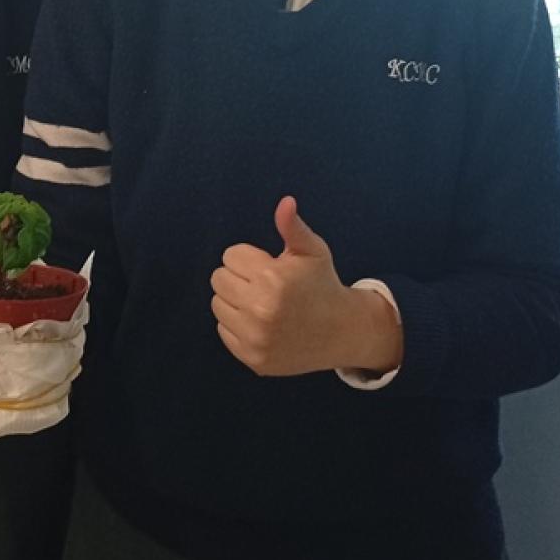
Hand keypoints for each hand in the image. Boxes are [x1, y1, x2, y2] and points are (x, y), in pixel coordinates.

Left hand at [210, 197, 402, 377]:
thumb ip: (292, 226)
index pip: (230, 256)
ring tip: (262, 303)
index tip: (268, 266)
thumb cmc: (323, 284)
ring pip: (217, 305)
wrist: (342, 332)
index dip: (249, 258)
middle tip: (263, 285)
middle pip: (218, 279)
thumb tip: (285, 201)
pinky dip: (237, 325)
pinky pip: (223, 330)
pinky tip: (262, 324)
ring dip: (235, 301)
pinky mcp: (253, 358)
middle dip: (239, 277)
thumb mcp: (312, 251)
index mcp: (273, 278)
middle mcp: (261, 309)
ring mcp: (256, 337)